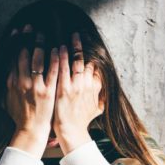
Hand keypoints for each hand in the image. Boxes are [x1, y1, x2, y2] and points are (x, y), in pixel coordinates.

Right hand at [3, 23, 59, 156]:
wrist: (30, 130)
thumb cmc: (20, 115)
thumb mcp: (8, 99)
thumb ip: (8, 84)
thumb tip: (7, 72)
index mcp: (12, 82)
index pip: (12, 58)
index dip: (14, 43)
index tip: (17, 32)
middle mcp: (22, 82)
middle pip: (23, 55)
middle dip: (26, 39)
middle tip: (30, 27)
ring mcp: (35, 86)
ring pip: (37, 61)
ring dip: (40, 45)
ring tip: (43, 34)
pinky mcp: (47, 92)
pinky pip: (52, 72)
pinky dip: (54, 59)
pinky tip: (57, 50)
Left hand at [52, 31, 103, 152]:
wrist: (70, 131)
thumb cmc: (82, 120)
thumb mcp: (98, 107)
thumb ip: (101, 94)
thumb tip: (104, 85)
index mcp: (94, 86)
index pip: (94, 65)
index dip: (91, 52)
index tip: (88, 41)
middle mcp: (86, 84)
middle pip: (85, 60)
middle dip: (81, 45)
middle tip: (78, 33)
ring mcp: (74, 86)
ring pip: (74, 62)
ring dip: (72, 48)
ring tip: (68, 37)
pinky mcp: (63, 89)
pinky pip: (62, 69)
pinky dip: (61, 58)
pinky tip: (59, 48)